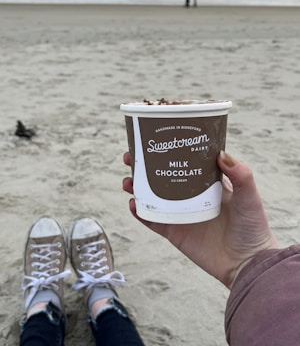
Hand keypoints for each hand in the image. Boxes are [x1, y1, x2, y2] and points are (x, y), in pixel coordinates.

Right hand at [122, 151, 277, 288]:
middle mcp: (189, 196)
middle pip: (160, 177)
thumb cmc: (252, 228)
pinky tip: (133, 204)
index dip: (166, 151)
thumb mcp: (249, 197)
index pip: (182, 161)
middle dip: (143, 167)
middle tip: (130, 158)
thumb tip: (221, 153)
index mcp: (204, 183)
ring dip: (137, 189)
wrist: (246, 264)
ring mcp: (179, 213)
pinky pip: (152, 221)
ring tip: (127, 182)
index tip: (152, 140)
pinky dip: (141, 213)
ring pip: (152, 197)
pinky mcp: (174, 232)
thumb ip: (241, 175)